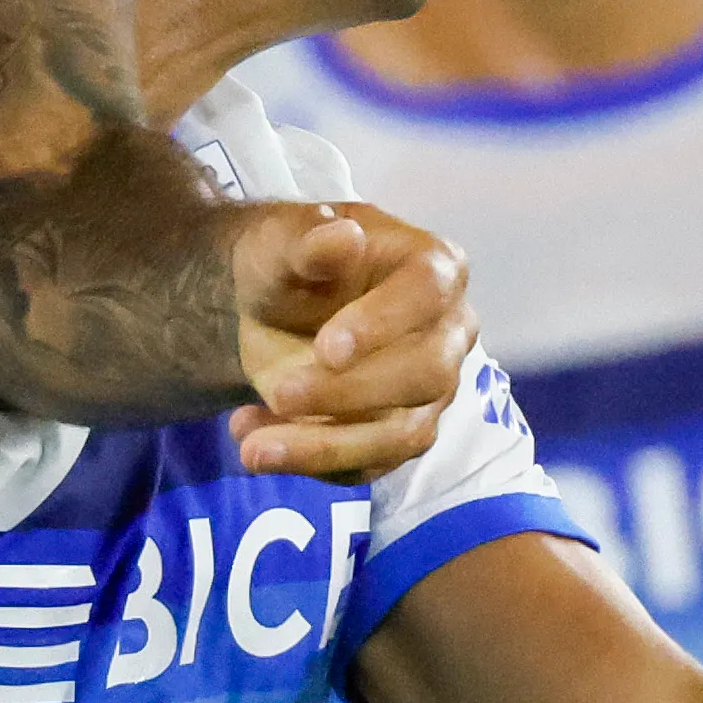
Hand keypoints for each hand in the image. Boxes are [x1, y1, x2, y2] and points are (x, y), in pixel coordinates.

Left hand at [225, 204, 469, 481]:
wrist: (270, 308)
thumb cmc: (291, 262)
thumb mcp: (283, 240)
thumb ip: (310, 240)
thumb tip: (344, 238)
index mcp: (435, 267)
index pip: (428, 293)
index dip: (382, 323)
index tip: (326, 348)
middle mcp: (448, 333)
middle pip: (427, 373)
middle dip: (351, 392)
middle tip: (282, 393)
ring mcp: (430, 392)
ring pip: (403, 435)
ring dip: (326, 447)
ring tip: (253, 448)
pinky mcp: (400, 436)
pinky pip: (370, 465)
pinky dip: (311, 462)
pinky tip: (256, 443)